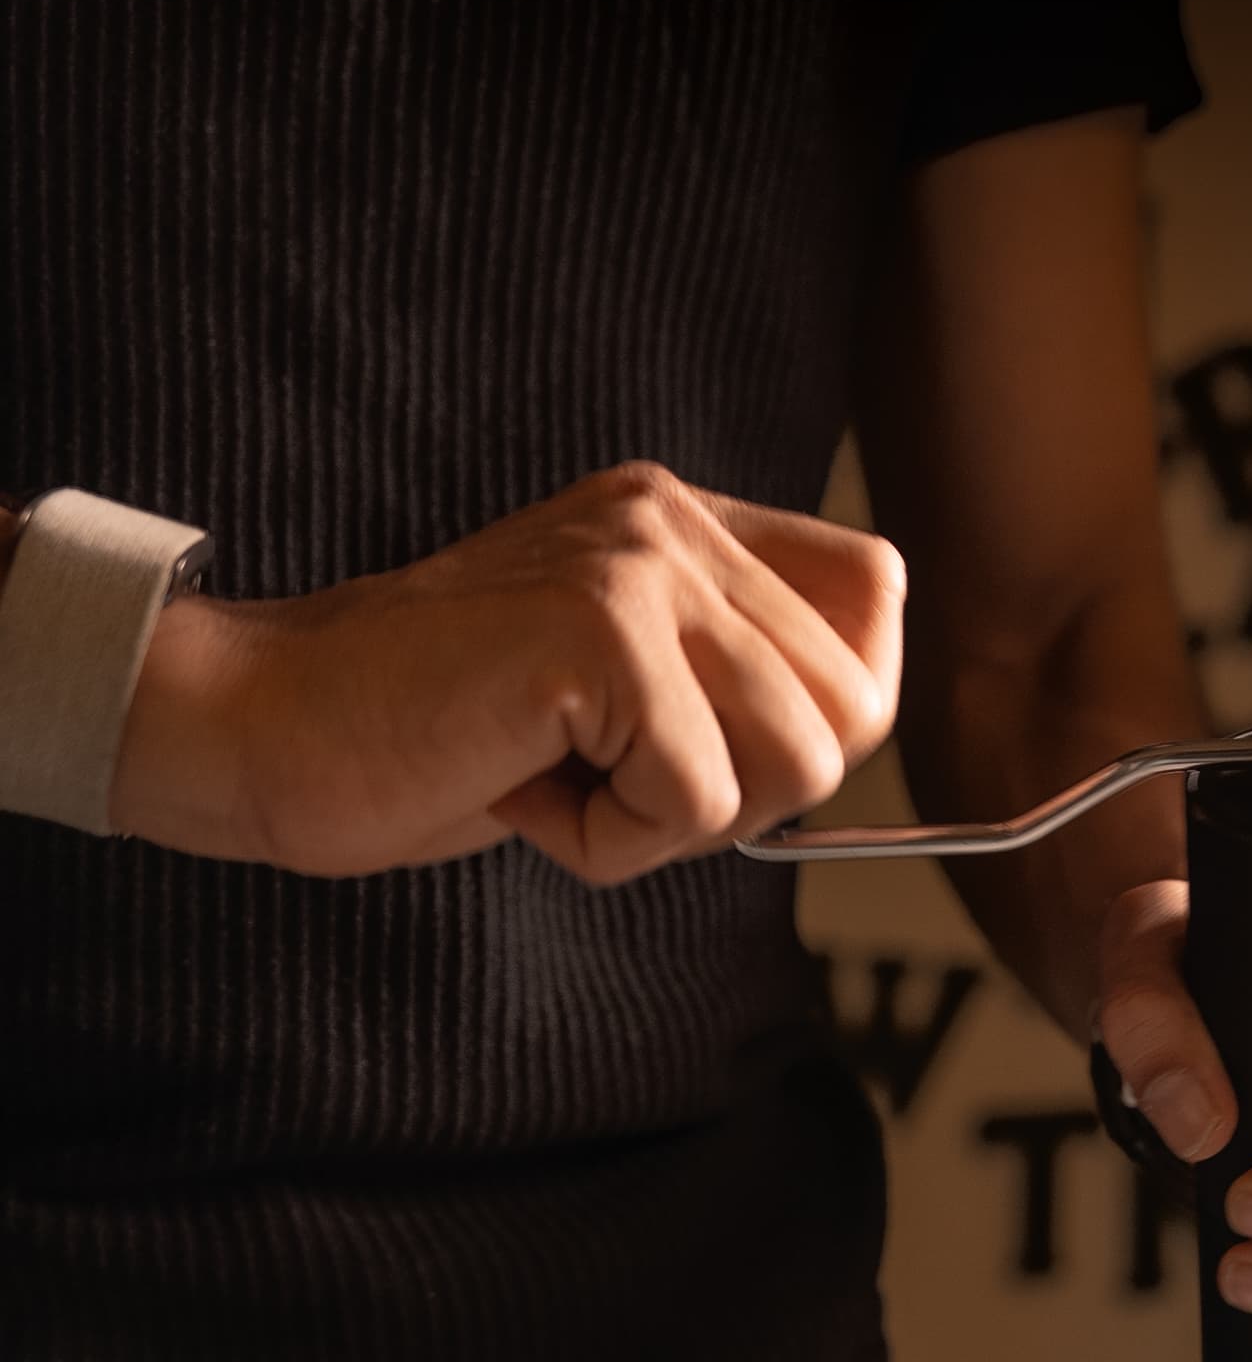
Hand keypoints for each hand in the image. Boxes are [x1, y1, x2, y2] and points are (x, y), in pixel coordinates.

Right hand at [112, 462, 903, 880]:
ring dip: (672, 823)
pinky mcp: (602, 629)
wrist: (266, 730)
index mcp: (685, 521)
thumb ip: (734, 688)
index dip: (831, 715)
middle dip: (746, 794)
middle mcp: (673, 518)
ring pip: (790, 764)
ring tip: (557, 776)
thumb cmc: (436, 741)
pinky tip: (516, 787)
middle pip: (851, 710)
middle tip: (609, 778)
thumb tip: (855, 738)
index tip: (714, 755)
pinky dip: (609, 842)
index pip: (876, 600)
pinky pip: (696, 802)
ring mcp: (641, 562)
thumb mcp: (622, 704)